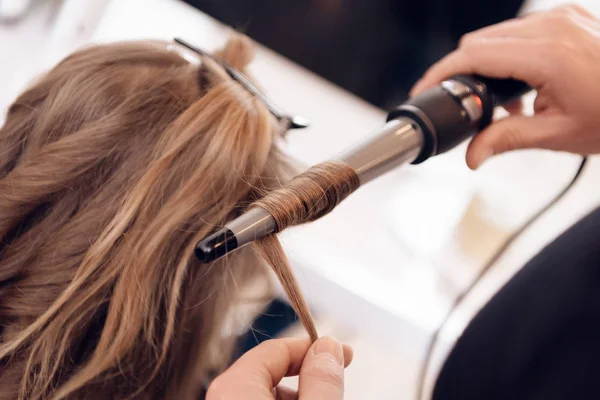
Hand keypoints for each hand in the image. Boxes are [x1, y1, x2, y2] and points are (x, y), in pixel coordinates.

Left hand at [206, 337, 352, 399]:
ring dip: (294, 396)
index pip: (276, 349)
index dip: (314, 349)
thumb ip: (321, 381)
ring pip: (261, 394)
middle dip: (304, 375)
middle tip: (334, 385)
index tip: (344, 355)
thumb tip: (329, 347)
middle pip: (268, 372)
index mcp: (234, 388)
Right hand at [411, 5, 599, 168]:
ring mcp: (563, 17)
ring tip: (504, 104)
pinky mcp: (569, 17)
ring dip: (487, 65)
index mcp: (548, 53)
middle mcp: (553, 26)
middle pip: (479, 42)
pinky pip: (521, 31)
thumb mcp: (558, 134)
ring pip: (497, 35)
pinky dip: (509, 56)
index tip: (425, 90)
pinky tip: (523, 86)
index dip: (441, 73)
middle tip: (466, 107)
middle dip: (463, 73)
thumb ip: (506, 140)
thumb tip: (472, 155)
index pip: (472, 55)